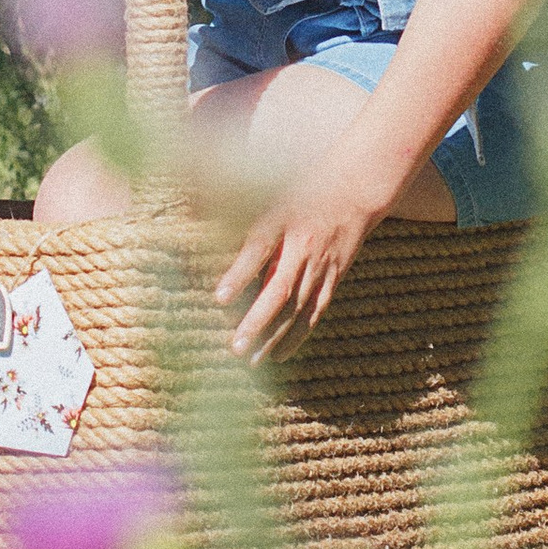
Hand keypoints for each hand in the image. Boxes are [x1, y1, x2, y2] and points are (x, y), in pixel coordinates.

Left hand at [214, 155, 388, 360]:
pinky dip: (298, 336)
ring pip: (297, 308)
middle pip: (279, 289)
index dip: (239, 275)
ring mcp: (320, 265)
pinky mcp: (333, 278)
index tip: (219, 298)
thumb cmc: (302, 187)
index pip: (258, 251)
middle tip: (234, 347)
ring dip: (274, 337)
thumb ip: (237, 204)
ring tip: (251, 361)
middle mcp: (303, 246)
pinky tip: (279, 354)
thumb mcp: (270, 190)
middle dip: (256, 321)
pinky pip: (314, 312)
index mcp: (283, 220)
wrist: (354, 189)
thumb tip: (193, 215)